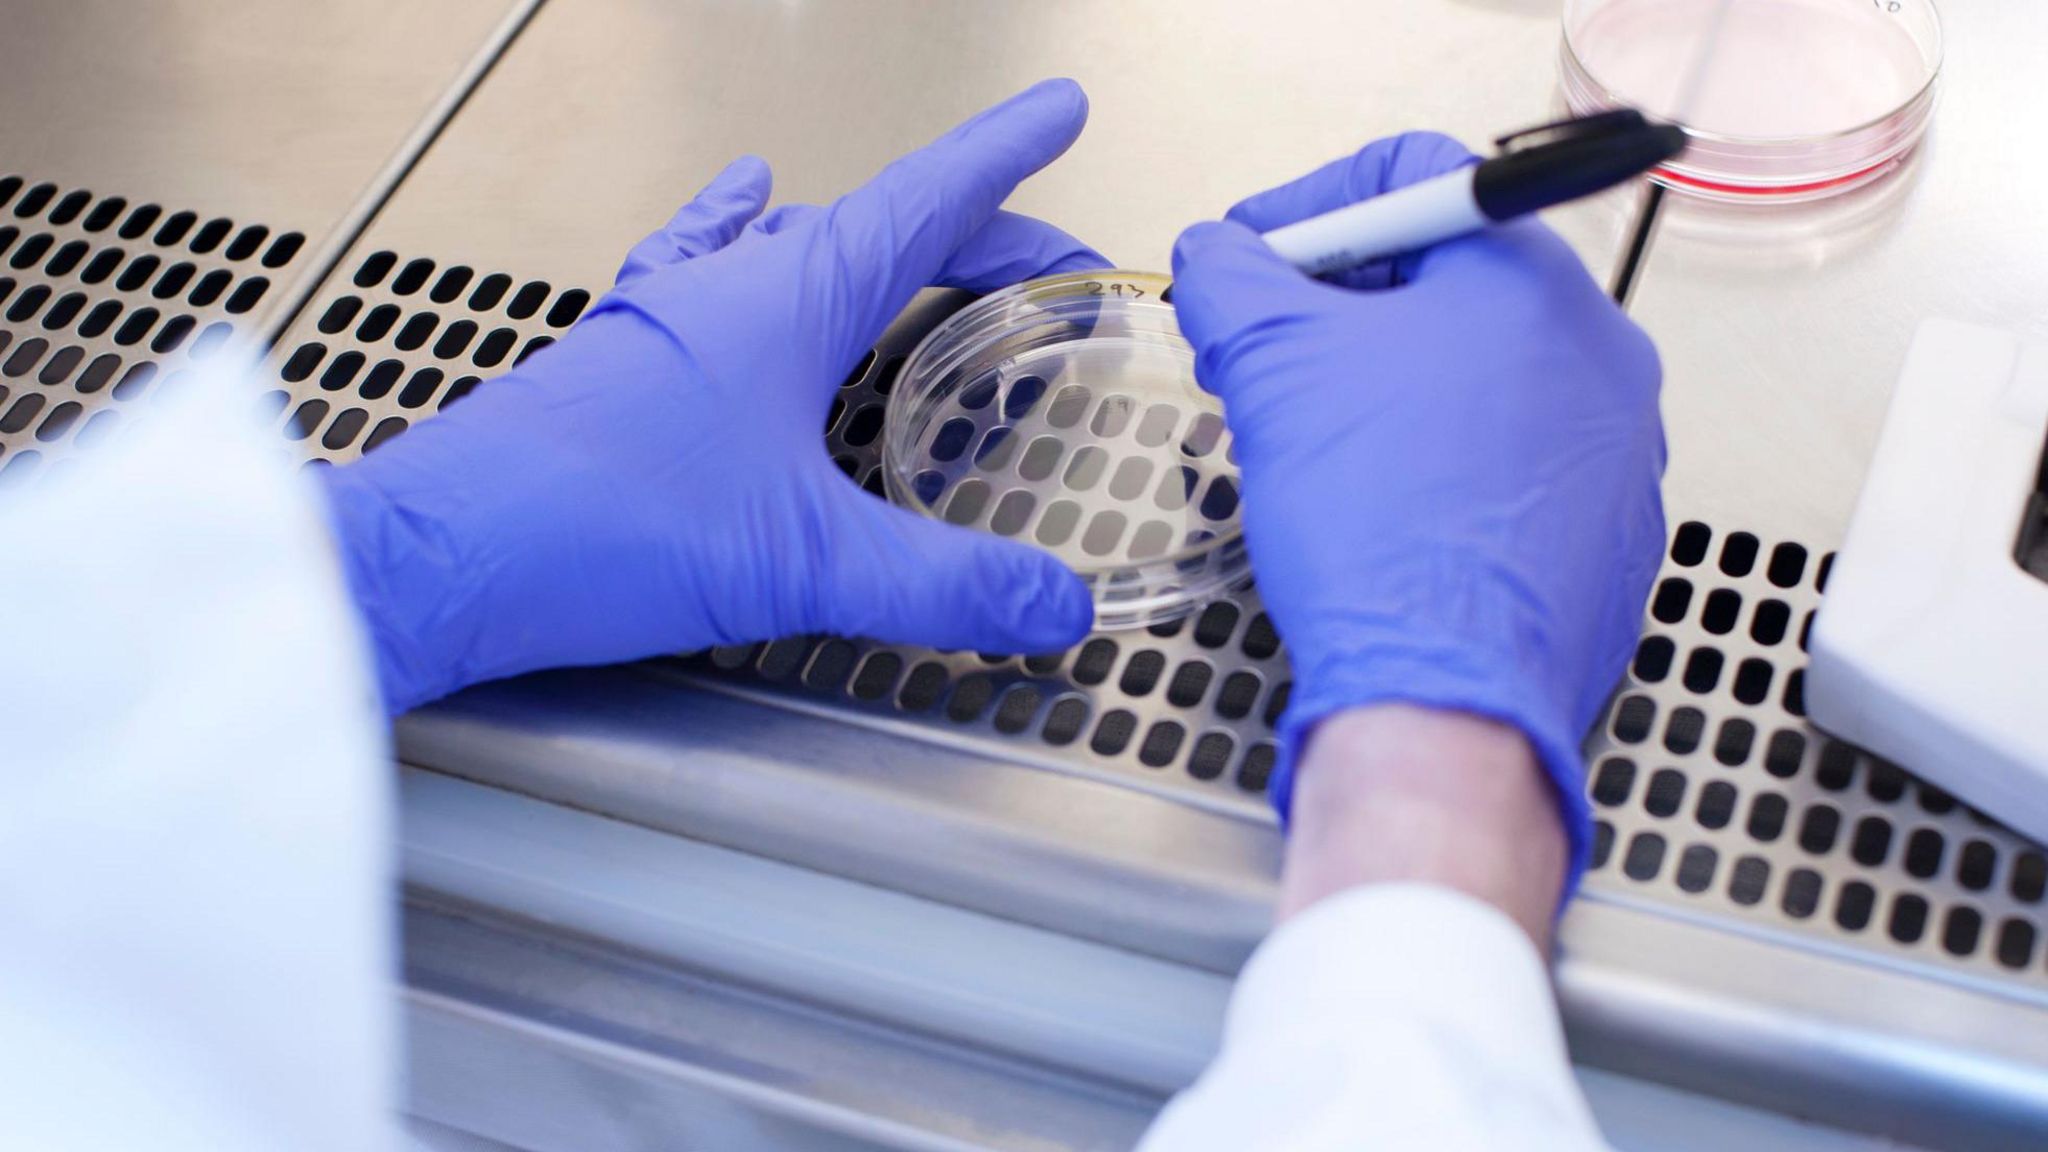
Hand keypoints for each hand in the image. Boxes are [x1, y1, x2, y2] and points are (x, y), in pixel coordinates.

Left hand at [321, 80, 1103, 712]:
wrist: (439, 555)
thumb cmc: (596, 527)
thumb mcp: (805, 563)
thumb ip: (945, 586)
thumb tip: (1055, 604)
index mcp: (790, 297)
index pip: (929, 200)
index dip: (1006, 158)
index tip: (1059, 112)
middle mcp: (730, 285)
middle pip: (881, 228)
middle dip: (978, 237)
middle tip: (1045, 265)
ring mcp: (669, 316)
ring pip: (798, 246)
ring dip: (878, 249)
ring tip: (932, 259)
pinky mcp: (624, 360)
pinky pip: (706, 268)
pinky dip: (744, 238)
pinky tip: (738, 219)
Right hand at [1169, 132, 1665, 893]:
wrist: (1445, 698)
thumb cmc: (1381, 532)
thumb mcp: (1272, 368)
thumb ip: (1230, 278)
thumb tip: (1215, 255)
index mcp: (1529, 283)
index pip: (1412, 179)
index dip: (1305, 208)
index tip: (1249, 261)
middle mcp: (1598, 352)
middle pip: (1445, 279)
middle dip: (1335, 308)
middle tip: (1262, 356)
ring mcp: (1615, 448)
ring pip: (1477, 375)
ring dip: (1384, 387)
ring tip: (1311, 443)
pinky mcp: (1606, 530)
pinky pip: (1509, 462)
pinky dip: (1438, 463)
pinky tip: (1380, 510)